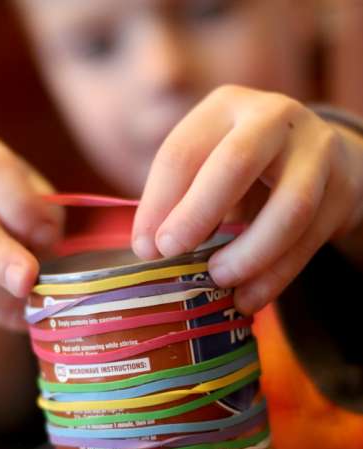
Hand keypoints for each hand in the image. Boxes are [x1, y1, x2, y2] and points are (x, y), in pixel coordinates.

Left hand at [132, 85, 362, 313]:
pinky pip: (310, 239)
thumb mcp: (209, 168)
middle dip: (198, 213)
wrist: (321, 159)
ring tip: (219, 281)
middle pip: (236, 163)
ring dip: (250, 253)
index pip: (182, 152)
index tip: (146, 250)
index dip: (158, 203)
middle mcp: (274, 117)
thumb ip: (180, 200)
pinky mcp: (344, 189)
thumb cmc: (248, 170)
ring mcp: (317, 151)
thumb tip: (149, 249)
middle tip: (172, 253)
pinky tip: (249, 298)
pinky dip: (277, 276)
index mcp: (226, 108)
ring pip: (290, 206)